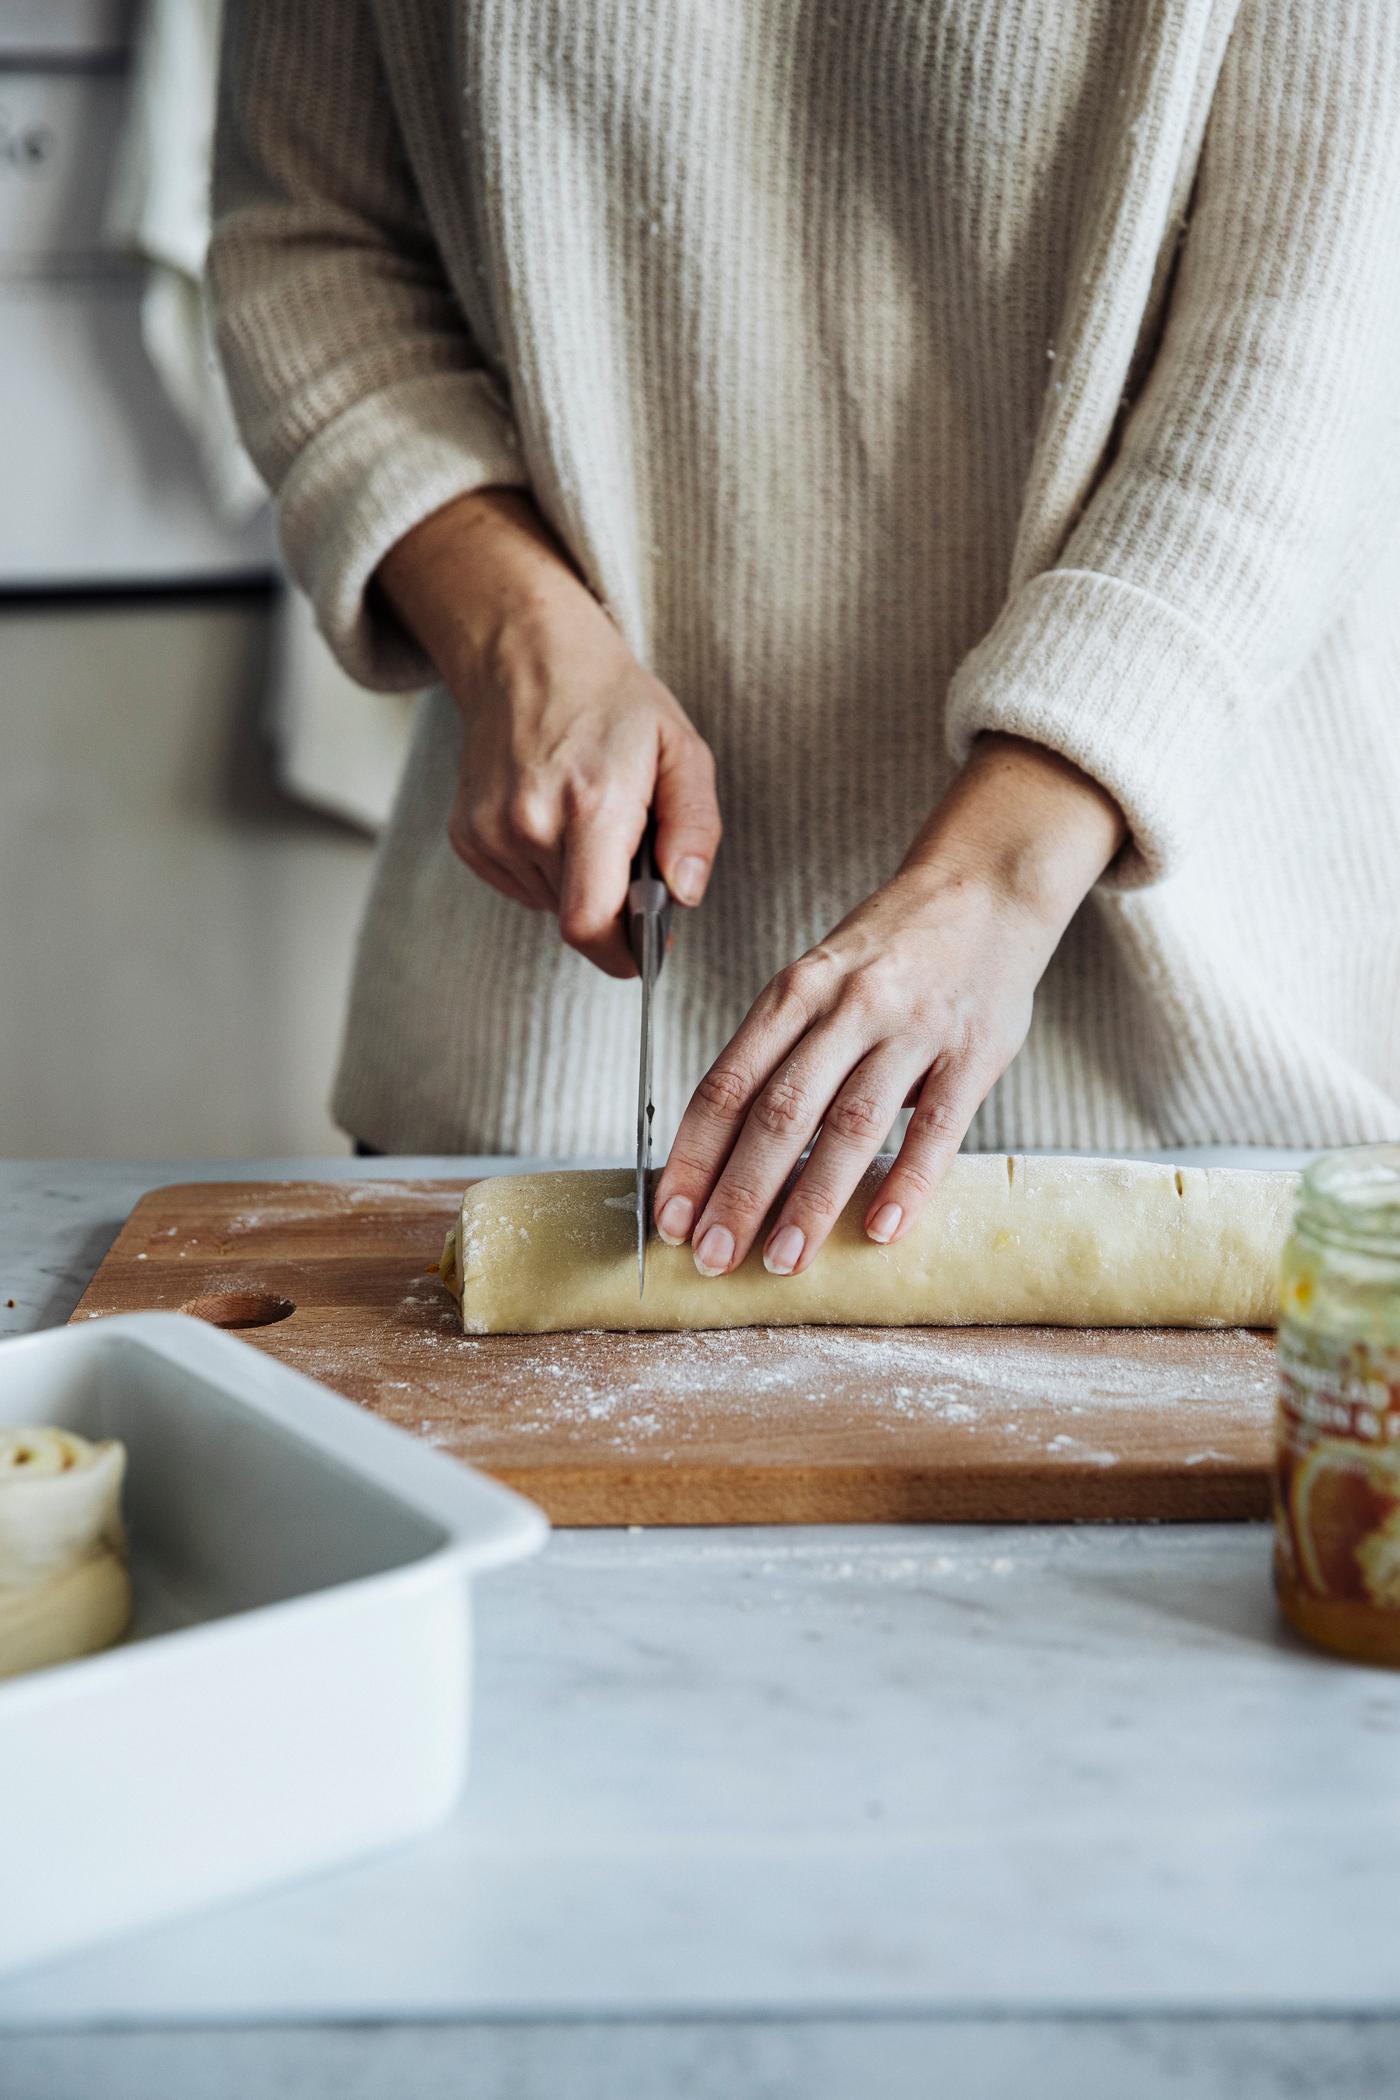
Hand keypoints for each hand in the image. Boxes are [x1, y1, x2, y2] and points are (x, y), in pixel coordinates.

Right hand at [376, 490, 720, 974]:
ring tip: (588, 821)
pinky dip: (546, 869)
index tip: (647, 950)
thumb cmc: (615, 703)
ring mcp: (490, 832)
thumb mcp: (683, 750)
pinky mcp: (466, 836)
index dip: (622, 954)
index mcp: (592, 804)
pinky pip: (520, 885)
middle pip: (575, 920)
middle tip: (629, 852)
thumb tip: (685, 896)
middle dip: (611, 907)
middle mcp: (530, 823)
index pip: (590, 924)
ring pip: (549, 904)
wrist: (526, 655)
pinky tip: (554, 818)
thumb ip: (695, 828)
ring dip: (578, 883)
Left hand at [652, 736, 1125, 1275]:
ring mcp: (912, 1028)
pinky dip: (906, 1182)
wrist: (987, 883)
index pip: (727, 1084)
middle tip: (710, 1258)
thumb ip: (783, 1052)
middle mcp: (847, 1008)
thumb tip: (729, 1151)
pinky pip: (936, 1126)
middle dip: (738, 1192)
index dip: (693, 1156)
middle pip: (779, 1112)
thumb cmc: (890, 948)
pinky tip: (878, 1231)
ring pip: (850, 1124)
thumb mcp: (818, 979)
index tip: (668, 1215)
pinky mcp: (973, 1050)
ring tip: (781, 1259)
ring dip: (810, 1200)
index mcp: (795, 992)